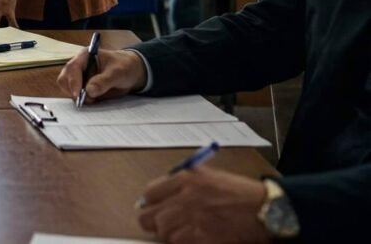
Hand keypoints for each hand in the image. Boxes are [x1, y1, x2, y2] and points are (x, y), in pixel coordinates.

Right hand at [56, 47, 146, 103]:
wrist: (132, 73)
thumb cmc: (124, 66)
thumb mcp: (117, 72)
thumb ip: (103, 81)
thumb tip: (89, 91)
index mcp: (84, 57)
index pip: (72, 68)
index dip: (73, 82)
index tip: (78, 95)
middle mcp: (79, 67)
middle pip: (65, 79)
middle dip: (72, 91)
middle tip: (86, 100)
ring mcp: (80, 78)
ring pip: (68, 89)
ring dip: (77, 97)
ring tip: (94, 100)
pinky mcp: (84, 89)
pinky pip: (77, 96)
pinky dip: (82, 101)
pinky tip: (93, 101)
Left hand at [137, 167, 268, 242]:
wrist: (264, 209)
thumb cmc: (238, 192)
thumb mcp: (207, 175)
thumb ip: (182, 182)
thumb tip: (160, 194)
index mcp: (185, 179)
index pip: (150, 193)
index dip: (148, 203)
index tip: (150, 208)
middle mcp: (186, 199)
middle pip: (150, 217)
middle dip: (153, 223)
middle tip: (160, 226)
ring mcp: (195, 221)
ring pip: (165, 235)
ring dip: (171, 236)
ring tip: (182, 232)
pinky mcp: (205, 239)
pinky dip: (185, 243)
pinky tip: (193, 238)